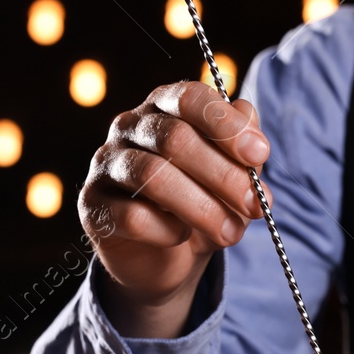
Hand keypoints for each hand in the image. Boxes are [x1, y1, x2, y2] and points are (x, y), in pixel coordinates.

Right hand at [79, 81, 271, 337]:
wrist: (166, 255)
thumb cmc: (203, 200)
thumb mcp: (233, 174)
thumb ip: (241, 146)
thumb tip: (248, 116)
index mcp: (164, 106)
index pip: (189, 98)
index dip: (226, 125)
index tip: (260, 155)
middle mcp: (129, 126)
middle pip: (175, 139)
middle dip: (223, 175)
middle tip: (256, 205)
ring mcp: (106, 164)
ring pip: (152, 176)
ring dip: (203, 207)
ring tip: (232, 233)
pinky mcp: (93, 206)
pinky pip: (132, 216)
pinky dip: (167, 229)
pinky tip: (183, 236)